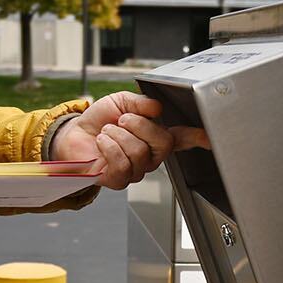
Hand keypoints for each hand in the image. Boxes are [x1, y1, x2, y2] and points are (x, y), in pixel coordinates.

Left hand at [53, 91, 204, 188]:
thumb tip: (156, 108)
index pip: (182, 138)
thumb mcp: (121, 102)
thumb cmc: (99, 121)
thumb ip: (140, 103)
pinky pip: (122, 163)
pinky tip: (102, 143)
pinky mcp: (118, 180)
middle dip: (140, 126)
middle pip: (162, 143)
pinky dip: (108, 146)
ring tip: (107, 132)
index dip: (197, 138)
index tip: (209, 137)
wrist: (73, 135)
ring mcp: (136, 170)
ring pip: (139, 152)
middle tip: (122, 120)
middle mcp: (150, 156)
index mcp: (155, 136)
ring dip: (118, 135)